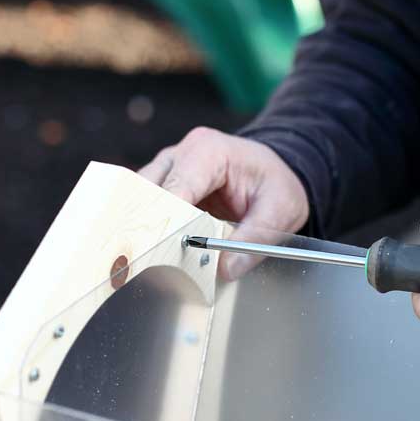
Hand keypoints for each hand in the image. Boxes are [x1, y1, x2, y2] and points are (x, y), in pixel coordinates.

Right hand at [138, 127, 308, 279]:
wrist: (274, 169)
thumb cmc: (275, 182)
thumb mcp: (281, 209)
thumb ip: (256, 238)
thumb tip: (226, 269)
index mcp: (208, 151)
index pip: (174, 188)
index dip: (165, 221)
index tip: (162, 251)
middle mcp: (180, 155)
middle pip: (147, 192)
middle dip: (149, 226)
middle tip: (151, 261)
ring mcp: (167, 168)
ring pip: (139, 199)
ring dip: (145, 228)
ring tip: (151, 261)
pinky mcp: (162, 184)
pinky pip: (145, 207)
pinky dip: (149, 229)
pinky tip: (155, 252)